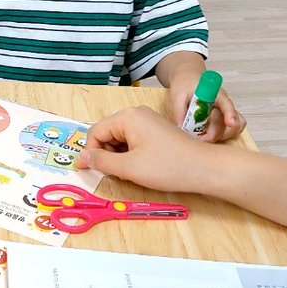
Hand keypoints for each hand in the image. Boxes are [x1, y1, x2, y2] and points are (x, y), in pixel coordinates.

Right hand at [76, 105, 215, 193]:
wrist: (205, 169)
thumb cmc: (167, 167)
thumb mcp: (129, 168)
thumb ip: (101, 162)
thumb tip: (82, 158)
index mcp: (127, 117)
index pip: (95, 132)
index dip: (90, 153)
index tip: (90, 171)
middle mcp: (135, 114)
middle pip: (107, 133)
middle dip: (105, 154)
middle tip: (115, 174)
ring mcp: (147, 120)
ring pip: (119, 138)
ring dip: (118, 156)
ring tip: (129, 172)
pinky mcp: (156, 130)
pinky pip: (133, 139)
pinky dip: (130, 154)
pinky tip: (140, 167)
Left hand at [167, 73, 245, 141]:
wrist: (187, 79)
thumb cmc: (184, 83)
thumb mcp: (177, 94)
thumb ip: (179, 110)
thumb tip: (181, 128)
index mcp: (216, 94)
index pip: (227, 104)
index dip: (230, 114)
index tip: (230, 123)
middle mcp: (223, 104)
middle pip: (230, 123)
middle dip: (216, 134)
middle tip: (200, 138)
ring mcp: (224, 113)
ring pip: (232, 129)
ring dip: (219, 137)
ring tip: (201, 137)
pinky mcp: (221, 120)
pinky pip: (228, 131)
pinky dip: (220, 137)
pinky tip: (206, 136)